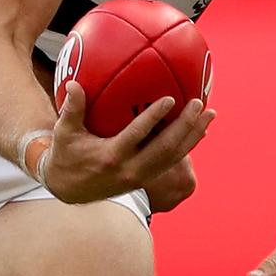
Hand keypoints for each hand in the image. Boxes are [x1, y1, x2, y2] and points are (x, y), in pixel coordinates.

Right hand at [42, 81, 214, 203]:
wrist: (68, 191)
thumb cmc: (66, 155)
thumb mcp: (65, 133)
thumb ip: (72, 109)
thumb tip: (73, 84)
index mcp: (111, 156)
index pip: (137, 136)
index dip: (154, 118)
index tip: (170, 99)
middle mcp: (130, 170)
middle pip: (165, 149)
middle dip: (185, 126)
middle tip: (200, 104)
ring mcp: (141, 177)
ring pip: (174, 157)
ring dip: (194, 136)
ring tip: (210, 114)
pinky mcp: (146, 179)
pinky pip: (172, 161)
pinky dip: (187, 145)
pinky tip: (199, 129)